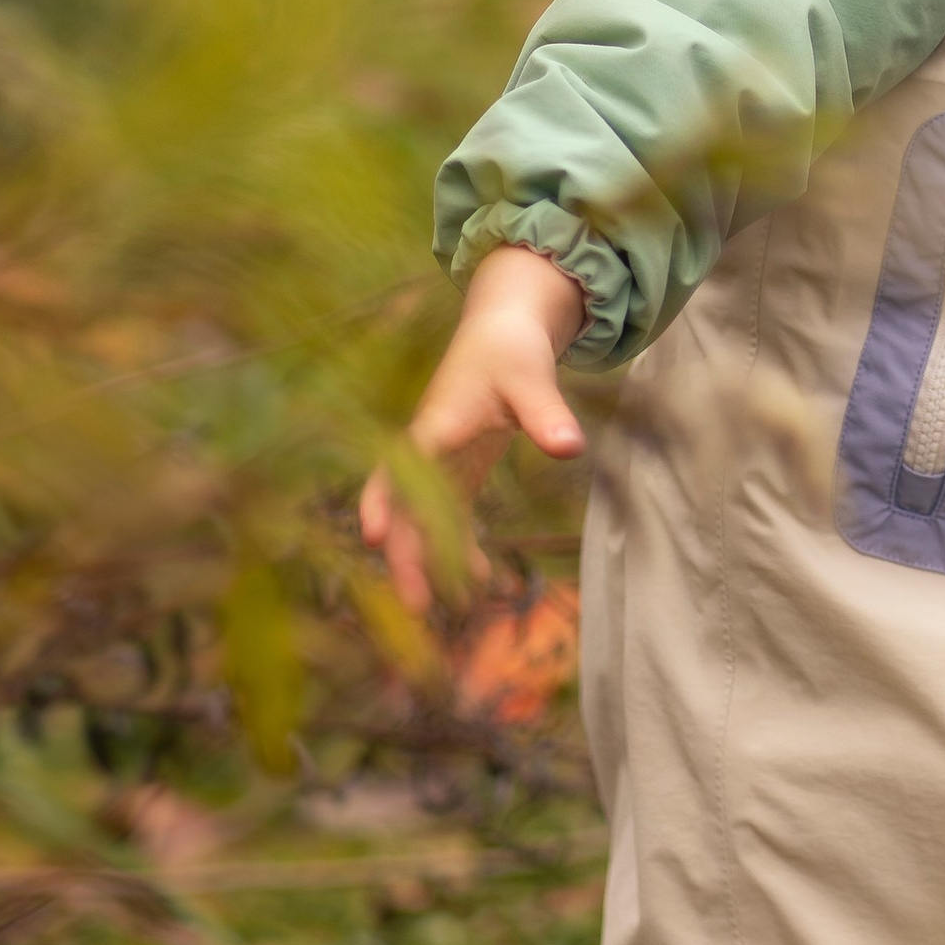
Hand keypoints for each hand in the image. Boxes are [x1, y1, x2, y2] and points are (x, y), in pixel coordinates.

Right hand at [358, 243, 588, 616]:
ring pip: (420, 521)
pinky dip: (458, 548)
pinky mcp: (456, 472)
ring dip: (427, 562)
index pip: (399, 467)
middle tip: (415, 607)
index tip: (373, 536)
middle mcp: (427, 450)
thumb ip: (546, 413)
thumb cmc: (511, 351)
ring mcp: (438, 465)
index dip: (384, 501)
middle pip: (403, 508)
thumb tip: (570, 448)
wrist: (502, 333)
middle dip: (404, 555)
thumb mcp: (531, 378)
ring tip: (441, 610)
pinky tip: (484, 579)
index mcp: (435, 425)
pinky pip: (447, 518)